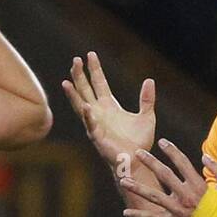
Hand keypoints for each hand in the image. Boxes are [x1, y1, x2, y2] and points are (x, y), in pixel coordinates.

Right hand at [63, 52, 154, 171]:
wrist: (137, 161)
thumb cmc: (140, 142)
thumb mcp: (147, 116)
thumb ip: (146, 99)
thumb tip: (149, 80)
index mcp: (110, 106)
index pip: (99, 82)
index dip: (94, 69)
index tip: (90, 54)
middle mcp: (99, 112)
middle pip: (86, 89)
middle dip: (80, 75)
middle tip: (76, 59)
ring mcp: (95, 124)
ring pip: (80, 105)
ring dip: (74, 94)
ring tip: (66, 82)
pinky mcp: (97, 137)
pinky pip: (91, 125)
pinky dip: (87, 116)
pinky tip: (84, 106)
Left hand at [121, 143, 216, 216]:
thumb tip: (204, 156)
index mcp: (199, 185)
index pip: (182, 163)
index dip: (171, 151)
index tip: (162, 142)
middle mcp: (186, 196)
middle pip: (164, 175)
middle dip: (150, 162)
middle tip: (137, 153)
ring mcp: (178, 210)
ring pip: (154, 196)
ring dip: (137, 188)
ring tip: (123, 180)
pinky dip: (140, 216)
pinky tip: (126, 213)